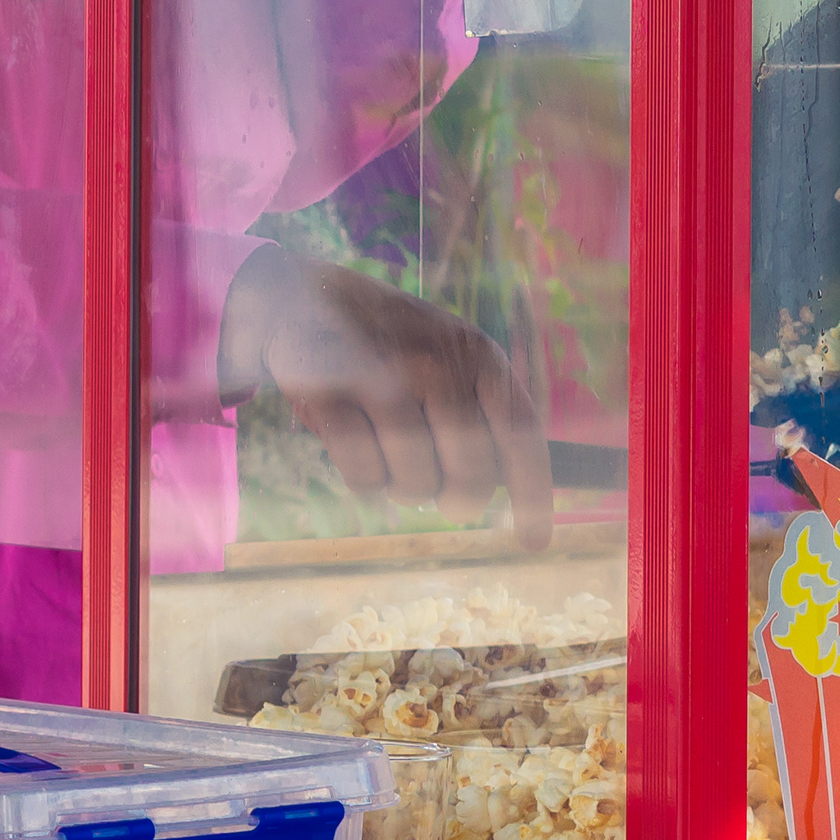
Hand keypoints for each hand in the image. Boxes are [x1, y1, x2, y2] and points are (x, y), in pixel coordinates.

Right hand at [218, 243, 554, 547]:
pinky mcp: (330, 398)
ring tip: (393, 456)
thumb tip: (511, 486)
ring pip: (415, 483)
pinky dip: (366, 480)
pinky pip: (365, 478)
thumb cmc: (394, 342)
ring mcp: (380, 379)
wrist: (306, 298)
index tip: (533, 541)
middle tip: (445, 495)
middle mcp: (437, 364)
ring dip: (406, 488)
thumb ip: (486, 406)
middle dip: (458, 499)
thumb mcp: (453, 353)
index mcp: (479, 353)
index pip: (521, 436)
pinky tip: (360, 449)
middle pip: (470, 474)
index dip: (532, 496)